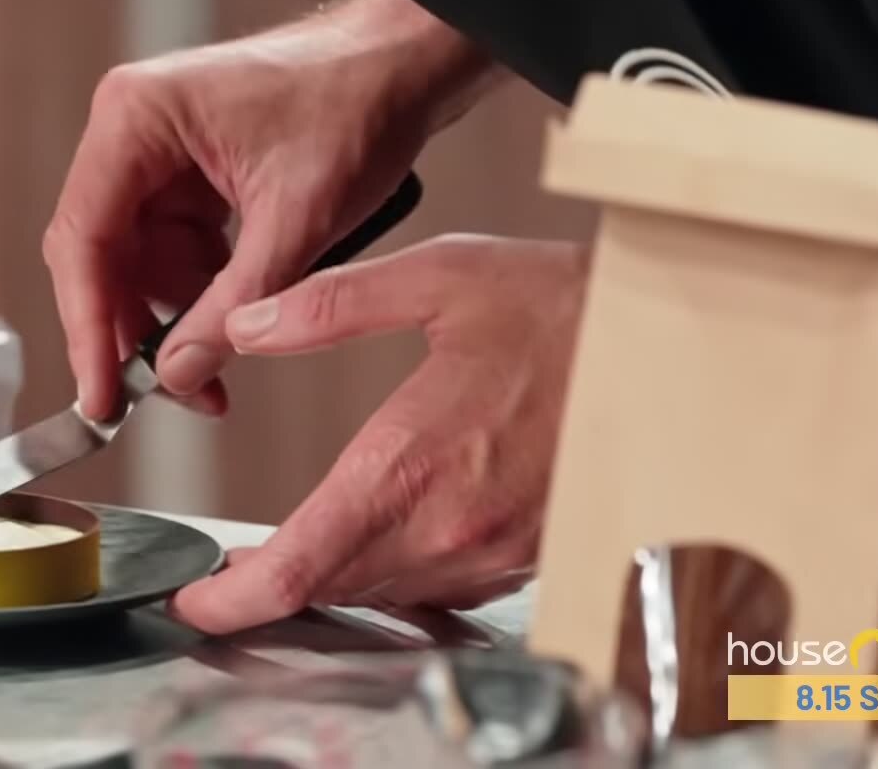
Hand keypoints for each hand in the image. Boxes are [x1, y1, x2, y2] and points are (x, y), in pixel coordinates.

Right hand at [44, 0, 498, 419]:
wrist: (405, 64)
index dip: (88, 327)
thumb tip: (176, 373)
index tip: (102, 395)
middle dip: (136, 331)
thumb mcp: (297, 220)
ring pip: (137, 262)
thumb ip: (232, 304)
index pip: (83, 240)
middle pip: (102, 256)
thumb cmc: (356, 103)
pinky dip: (200, 291)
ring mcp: (157, 150)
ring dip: (175, 317)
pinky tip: (235, 318)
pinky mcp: (188, 171)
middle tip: (175, 392)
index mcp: (136, 118)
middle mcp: (132, 129)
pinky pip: (172, 248)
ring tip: (220, 365)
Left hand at [169, 234, 587, 633]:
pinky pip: (442, 586)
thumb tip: (248, 325)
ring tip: (296, 551)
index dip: (233, 598)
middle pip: (333, 589)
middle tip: (233, 572)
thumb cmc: (570, 310)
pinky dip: (399, 570)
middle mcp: (452, 527)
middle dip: (275, 585)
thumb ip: (329, 307)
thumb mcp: (442, 279)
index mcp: (412, 465)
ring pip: (387, 593)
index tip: (195, 598)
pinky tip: (392, 531)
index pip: (299, 566)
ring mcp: (495, 551)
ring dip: (337, 576)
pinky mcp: (528, 555)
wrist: (681, 350)